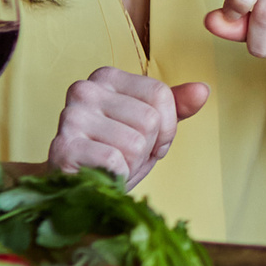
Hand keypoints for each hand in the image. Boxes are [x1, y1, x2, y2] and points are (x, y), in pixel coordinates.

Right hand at [46, 66, 210, 185]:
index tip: (150, 140)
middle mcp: (85, 90)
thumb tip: (202, 90)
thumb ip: (175, 106)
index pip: (160, 94)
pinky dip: (117, 175)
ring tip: (113, 165)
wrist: (76, 188)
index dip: (166, 127)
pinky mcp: (63, 148)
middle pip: (149, 119)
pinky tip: (101, 174)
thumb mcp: (149, 127)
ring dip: (131, 164)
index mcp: (107, 76)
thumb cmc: (114, 153)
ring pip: (134, 143)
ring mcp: (70, 117)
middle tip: (126, 156)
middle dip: (147, 148)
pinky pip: (115, 161)